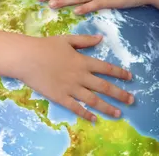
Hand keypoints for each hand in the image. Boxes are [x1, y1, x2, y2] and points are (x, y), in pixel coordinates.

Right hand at [16, 34, 133, 121]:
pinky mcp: (60, 97)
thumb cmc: (45, 46)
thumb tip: (101, 38)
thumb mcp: (67, 39)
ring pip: (93, 100)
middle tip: (132, 100)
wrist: (27, 58)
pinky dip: (86, 114)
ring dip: (107, 107)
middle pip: (104, 87)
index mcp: (83, 61)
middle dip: (120, 94)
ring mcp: (71, 88)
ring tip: (118, 113)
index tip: (130, 77)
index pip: (106, 68)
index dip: (119, 73)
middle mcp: (80, 76)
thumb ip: (85, 40)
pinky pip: (76, 107)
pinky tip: (94, 119)